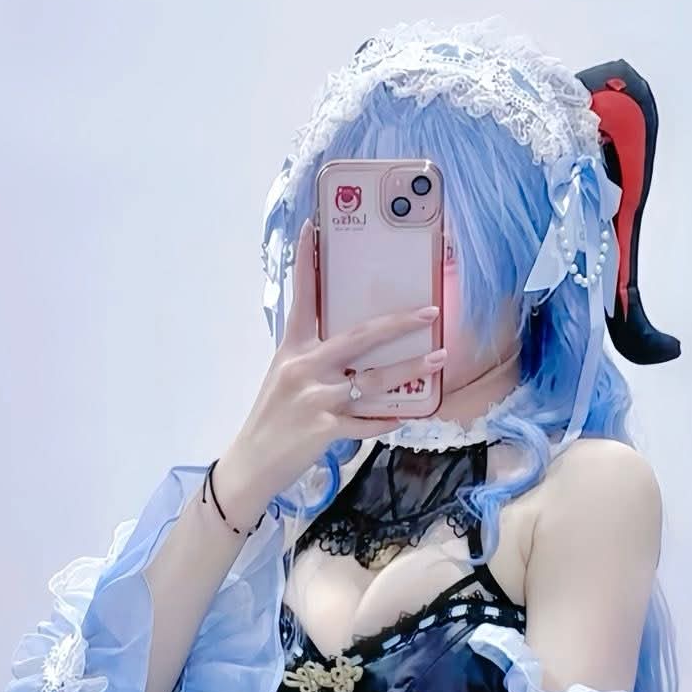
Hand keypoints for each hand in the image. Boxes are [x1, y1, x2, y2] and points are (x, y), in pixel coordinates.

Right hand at [218, 218, 444, 520]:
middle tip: (430, 312)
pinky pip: (368, 422)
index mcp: (293, 349)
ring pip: (372, 380)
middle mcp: (305, 368)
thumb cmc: (273, 418)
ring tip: (439, 359)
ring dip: (410, 369)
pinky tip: (410, 414)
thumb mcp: (285, 377)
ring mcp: (316, 399)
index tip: (312, 228)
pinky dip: (389, 419)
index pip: (301, 299)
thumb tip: (354, 347)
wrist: (253, 462)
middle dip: (398, 323)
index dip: (307, 263)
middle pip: (358, 337)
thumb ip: (314, 358)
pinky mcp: (324, 429)